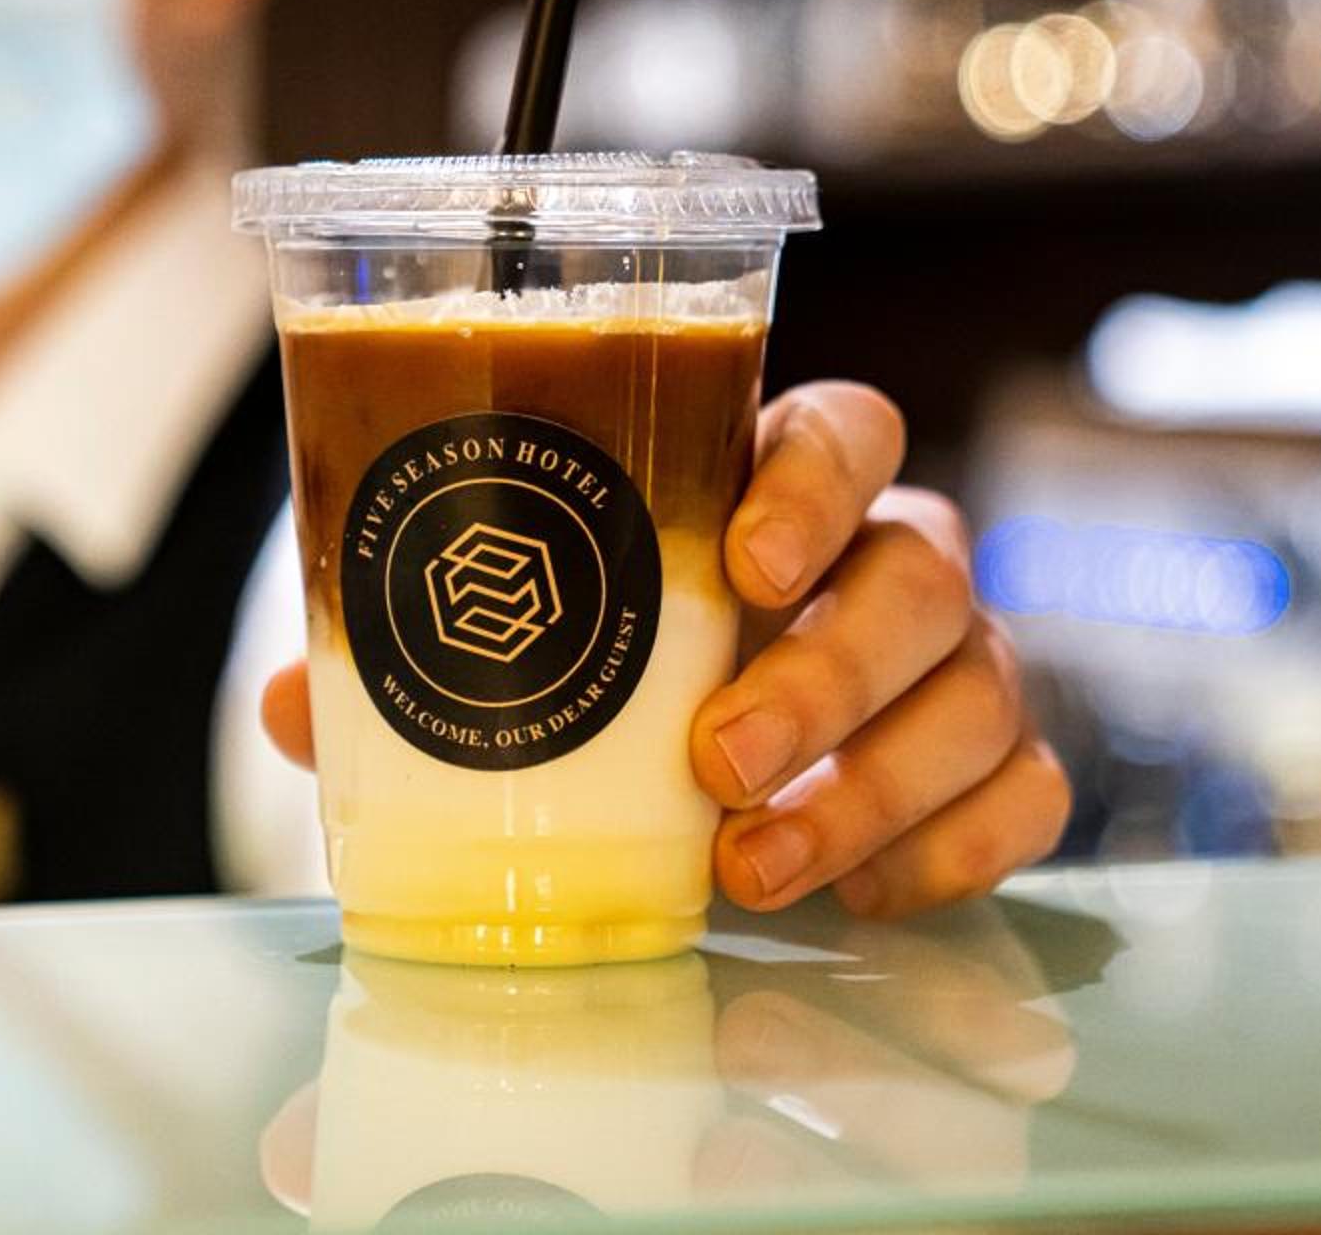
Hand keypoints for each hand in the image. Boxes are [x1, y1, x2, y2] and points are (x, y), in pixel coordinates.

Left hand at [255, 381, 1069, 919]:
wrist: (696, 784)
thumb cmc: (602, 671)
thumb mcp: (504, 652)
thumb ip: (408, 658)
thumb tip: (291, 701)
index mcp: (772, 487)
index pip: (844, 427)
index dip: (812, 480)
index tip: (740, 557)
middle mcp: (884, 558)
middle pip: (923, 566)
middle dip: (823, 669)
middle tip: (715, 760)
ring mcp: (957, 660)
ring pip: (981, 686)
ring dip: (871, 782)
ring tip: (754, 864)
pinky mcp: (997, 766)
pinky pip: (1029, 795)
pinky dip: (956, 849)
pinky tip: (859, 894)